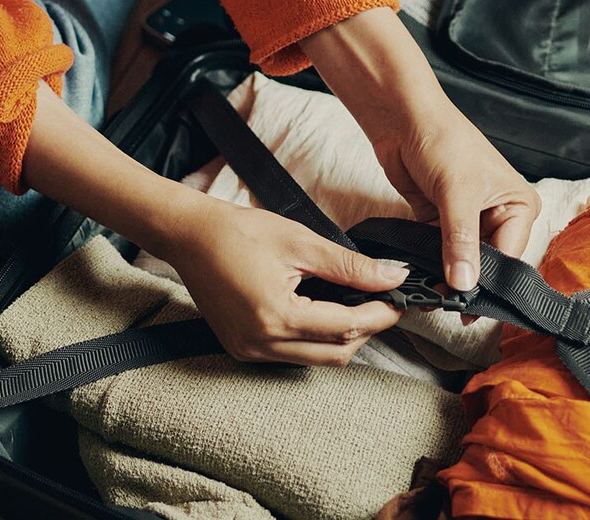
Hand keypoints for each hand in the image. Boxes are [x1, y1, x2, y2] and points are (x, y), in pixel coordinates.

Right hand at [154, 195, 406, 365]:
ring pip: (316, 358)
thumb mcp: (300, 242)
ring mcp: (249, 350)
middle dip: (365, 330)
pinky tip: (323, 313)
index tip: (399, 300)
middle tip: (382, 303)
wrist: (189, 236)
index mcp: (277, 316)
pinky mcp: (242, 349)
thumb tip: (392, 277)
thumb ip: (349, 266)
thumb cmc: (239, 231)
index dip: (379, 315)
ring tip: (356, 306)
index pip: (346, 327)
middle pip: (335, 353)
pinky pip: (292, 355)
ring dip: (342, 338)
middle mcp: (262, 343)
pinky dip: (315, 339)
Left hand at [301, 7, 541, 291]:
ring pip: (462, 261)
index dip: (490, 282)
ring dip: (448, 278)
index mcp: (519, 205)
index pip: (510, 256)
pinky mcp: (440, 220)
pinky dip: (431, 266)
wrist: (401, 118)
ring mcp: (469, 219)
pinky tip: (421, 281)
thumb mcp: (457, 193)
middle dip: (469, 283)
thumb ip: (461, 241)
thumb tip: (465, 284)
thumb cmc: (442, 141)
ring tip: (433, 299)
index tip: (470, 308)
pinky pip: (439, 252)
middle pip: (488, 263)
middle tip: (451, 310)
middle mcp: (499, 214)